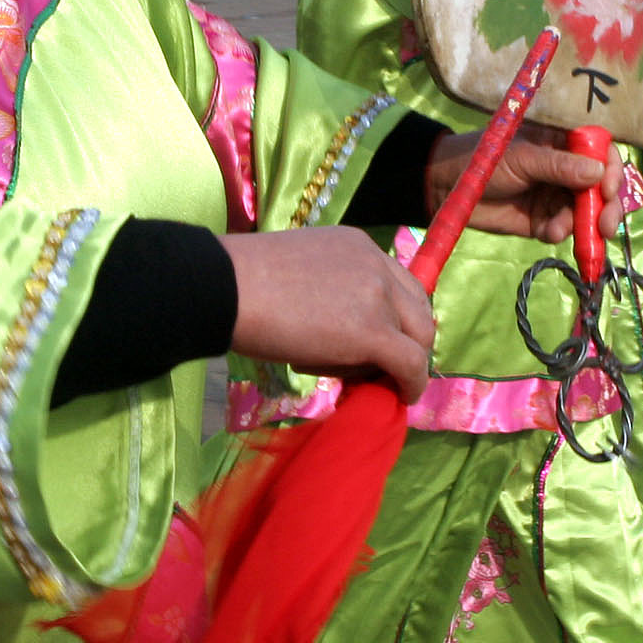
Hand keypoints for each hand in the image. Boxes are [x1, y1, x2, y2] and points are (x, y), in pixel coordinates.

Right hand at [220, 226, 433, 403]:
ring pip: (419, 337)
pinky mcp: (374, 332)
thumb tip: (327, 327)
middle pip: (418, 308)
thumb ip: (324, 290)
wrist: (223, 288)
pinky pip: (411, 364)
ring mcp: (378, 297)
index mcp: (357, 245)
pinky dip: (412, 385)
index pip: (399, 282)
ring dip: (406, 364)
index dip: (396, 315)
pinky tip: (401, 397)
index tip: (383, 339)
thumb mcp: (296, 271)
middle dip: (409, 340)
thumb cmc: (238, 281)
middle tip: (383, 366)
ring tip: (380, 384)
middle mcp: (376, 264)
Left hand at [424, 122, 622, 244]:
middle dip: (608, 207)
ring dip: (584, 224)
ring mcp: (556, 196)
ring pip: (586, 212)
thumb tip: (599, 173)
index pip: (602, 153)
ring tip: (567, 230)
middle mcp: (567, 170)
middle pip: (602, 187)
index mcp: (564, 144)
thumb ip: (559, 166)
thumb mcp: (522, 157)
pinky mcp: (543, 220)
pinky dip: (560, 232)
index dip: (612, 170)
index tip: (607, 189)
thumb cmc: (486, 157)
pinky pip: (563, 229)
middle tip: (606, 226)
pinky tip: (548, 232)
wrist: (449, 185)